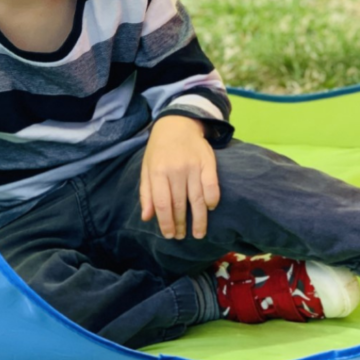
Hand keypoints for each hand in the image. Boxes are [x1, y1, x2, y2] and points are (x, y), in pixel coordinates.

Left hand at [140, 116, 220, 239]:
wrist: (178, 124)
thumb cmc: (160, 150)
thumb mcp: (147, 168)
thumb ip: (146, 193)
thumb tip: (147, 218)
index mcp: (158, 171)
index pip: (163, 204)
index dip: (166, 223)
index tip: (169, 235)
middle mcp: (176, 169)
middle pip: (179, 204)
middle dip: (181, 224)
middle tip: (182, 236)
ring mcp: (193, 165)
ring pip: (197, 199)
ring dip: (199, 220)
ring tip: (198, 233)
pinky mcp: (208, 162)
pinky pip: (212, 186)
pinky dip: (212, 200)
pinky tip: (210, 209)